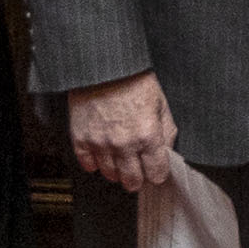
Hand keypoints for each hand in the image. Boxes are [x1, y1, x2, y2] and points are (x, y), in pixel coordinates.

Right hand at [64, 68, 178, 194]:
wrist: (104, 67)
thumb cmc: (134, 80)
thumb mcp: (161, 103)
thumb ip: (167, 131)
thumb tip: (167, 151)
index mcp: (147, 135)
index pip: (156, 173)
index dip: (158, 173)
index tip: (156, 170)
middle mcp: (124, 144)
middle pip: (132, 181)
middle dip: (138, 178)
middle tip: (138, 170)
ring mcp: (100, 144)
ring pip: (110, 175)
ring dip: (117, 170)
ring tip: (121, 158)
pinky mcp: (81, 139)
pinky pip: (88, 165)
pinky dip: (95, 163)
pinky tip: (102, 154)